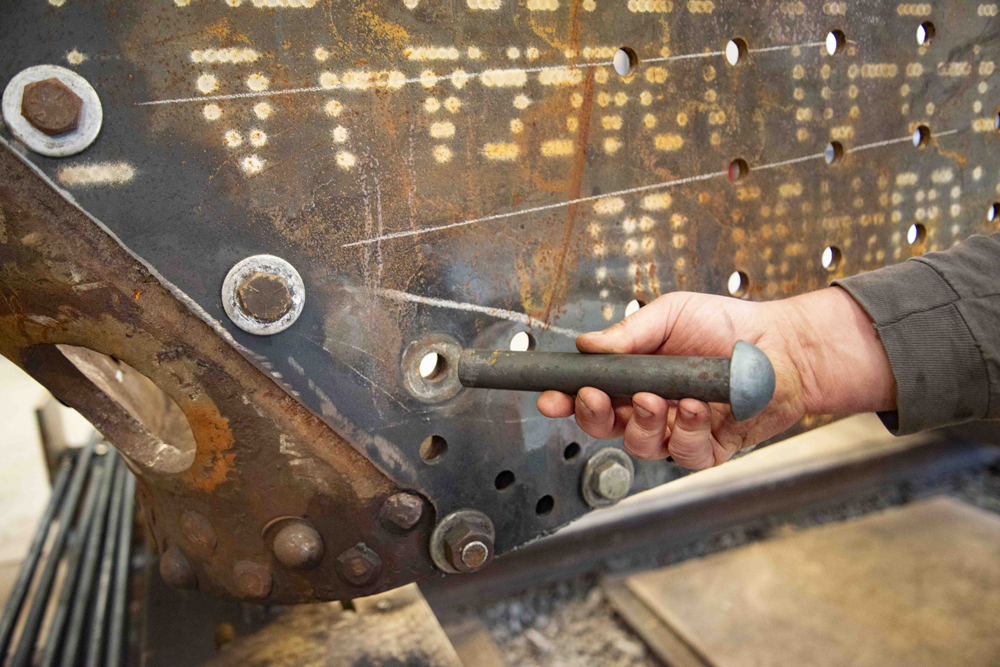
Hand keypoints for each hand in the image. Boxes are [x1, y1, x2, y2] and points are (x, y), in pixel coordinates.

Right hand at [536, 288, 895, 469]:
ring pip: (642, 446)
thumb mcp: (671, 315)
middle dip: (593, 416)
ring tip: (657, 399)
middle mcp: (652, 409)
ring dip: (644, 423)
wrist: (783, 342)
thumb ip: (629, 333)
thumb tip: (587, 344)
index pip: (589, 396)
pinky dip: (688, 431)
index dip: (565, 400)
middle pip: (605, 427)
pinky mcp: (711, 448)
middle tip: (595, 396)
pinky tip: (696, 407)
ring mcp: (679, 431)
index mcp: (633, 378)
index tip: (550, 398)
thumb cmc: (728, 326)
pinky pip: (687, 453)